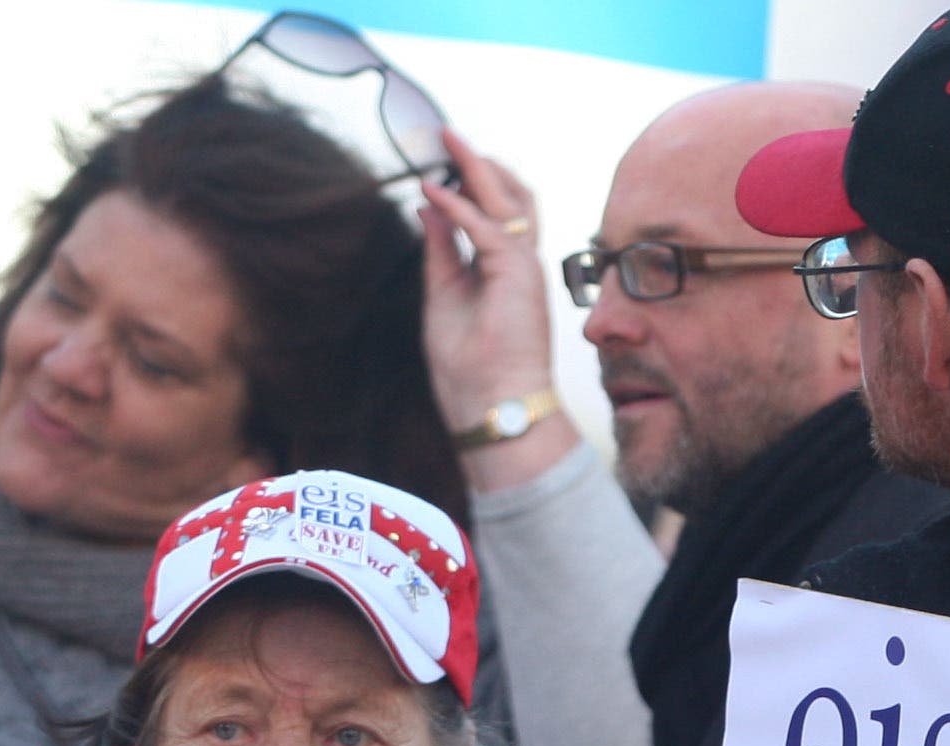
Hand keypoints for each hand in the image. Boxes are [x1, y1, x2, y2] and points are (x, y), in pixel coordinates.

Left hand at [417, 129, 573, 484]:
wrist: (489, 404)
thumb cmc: (468, 365)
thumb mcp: (442, 293)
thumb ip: (440, 249)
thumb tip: (427, 207)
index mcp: (504, 268)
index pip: (495, 212)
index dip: (471, 183)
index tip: (440, 164)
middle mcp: (519, 261)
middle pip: (510, 195)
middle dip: (480, 163)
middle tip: (448, 137)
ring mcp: (522, 265)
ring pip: (509, 199)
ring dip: (477, 168)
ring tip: (448, 142)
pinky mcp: (517, 273)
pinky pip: (487, 227)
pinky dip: (459, 206)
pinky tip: (434, 191)